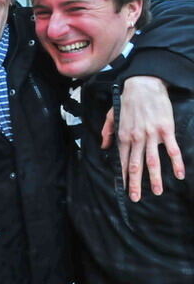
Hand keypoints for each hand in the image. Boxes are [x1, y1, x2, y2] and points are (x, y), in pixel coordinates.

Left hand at [102, 76, 185, 200]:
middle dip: (135, 183)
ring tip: (157, 192)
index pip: (122, 160)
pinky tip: (179, 174)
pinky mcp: (165, 130)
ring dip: (155, 178)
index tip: (122, 189)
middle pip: (136, 164)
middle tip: (135, 198)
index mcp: (123, 135)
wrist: (143, 85)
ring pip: (152, 160)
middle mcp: (136, 138)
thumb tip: (103, 147)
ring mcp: (151, 135)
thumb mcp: (112, 115)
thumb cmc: (127, 100)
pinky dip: (176, 163)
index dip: (122, 175)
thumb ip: (107, 132)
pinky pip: (171, 149)